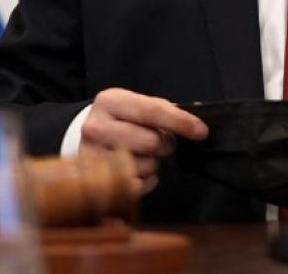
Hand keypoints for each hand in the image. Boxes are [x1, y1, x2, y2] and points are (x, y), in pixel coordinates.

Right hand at [79, 88, 207, 194]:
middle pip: (151, 142)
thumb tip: (198, 125)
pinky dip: (145, 179)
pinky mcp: (95, 182)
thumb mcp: (137, 106)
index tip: (202, 131)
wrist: (85, 137)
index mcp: (110, 101)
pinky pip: (137, 186)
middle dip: (164, 144)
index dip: (181, 122)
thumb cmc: (121, 120)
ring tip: (142, 155)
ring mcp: (92, 156)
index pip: (153, 111)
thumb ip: (164, 111)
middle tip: (159, 142)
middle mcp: (96, 127)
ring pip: (146, 165)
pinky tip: (137, 169)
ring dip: (153, 163)